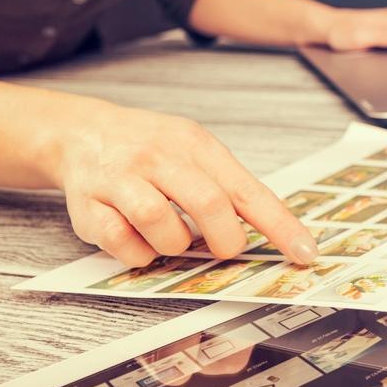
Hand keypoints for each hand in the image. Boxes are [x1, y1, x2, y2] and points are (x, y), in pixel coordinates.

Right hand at [52, 102, 318, 267]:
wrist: (81, 132)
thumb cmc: (148, 147)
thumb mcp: (193, 149)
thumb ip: (228, 186)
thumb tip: (274, 230)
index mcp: (195, 144)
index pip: (247, 189)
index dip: (280, 225)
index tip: (305, 251)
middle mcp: (158, 157)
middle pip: (207, 204)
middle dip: (225, 239)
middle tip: (224, 249)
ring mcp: (121, 179)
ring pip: (161, 224)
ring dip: (175, 246)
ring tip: (173, 238)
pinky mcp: (90, 207)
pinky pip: (122, 243)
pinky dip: (139, 254)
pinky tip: (141, 242)